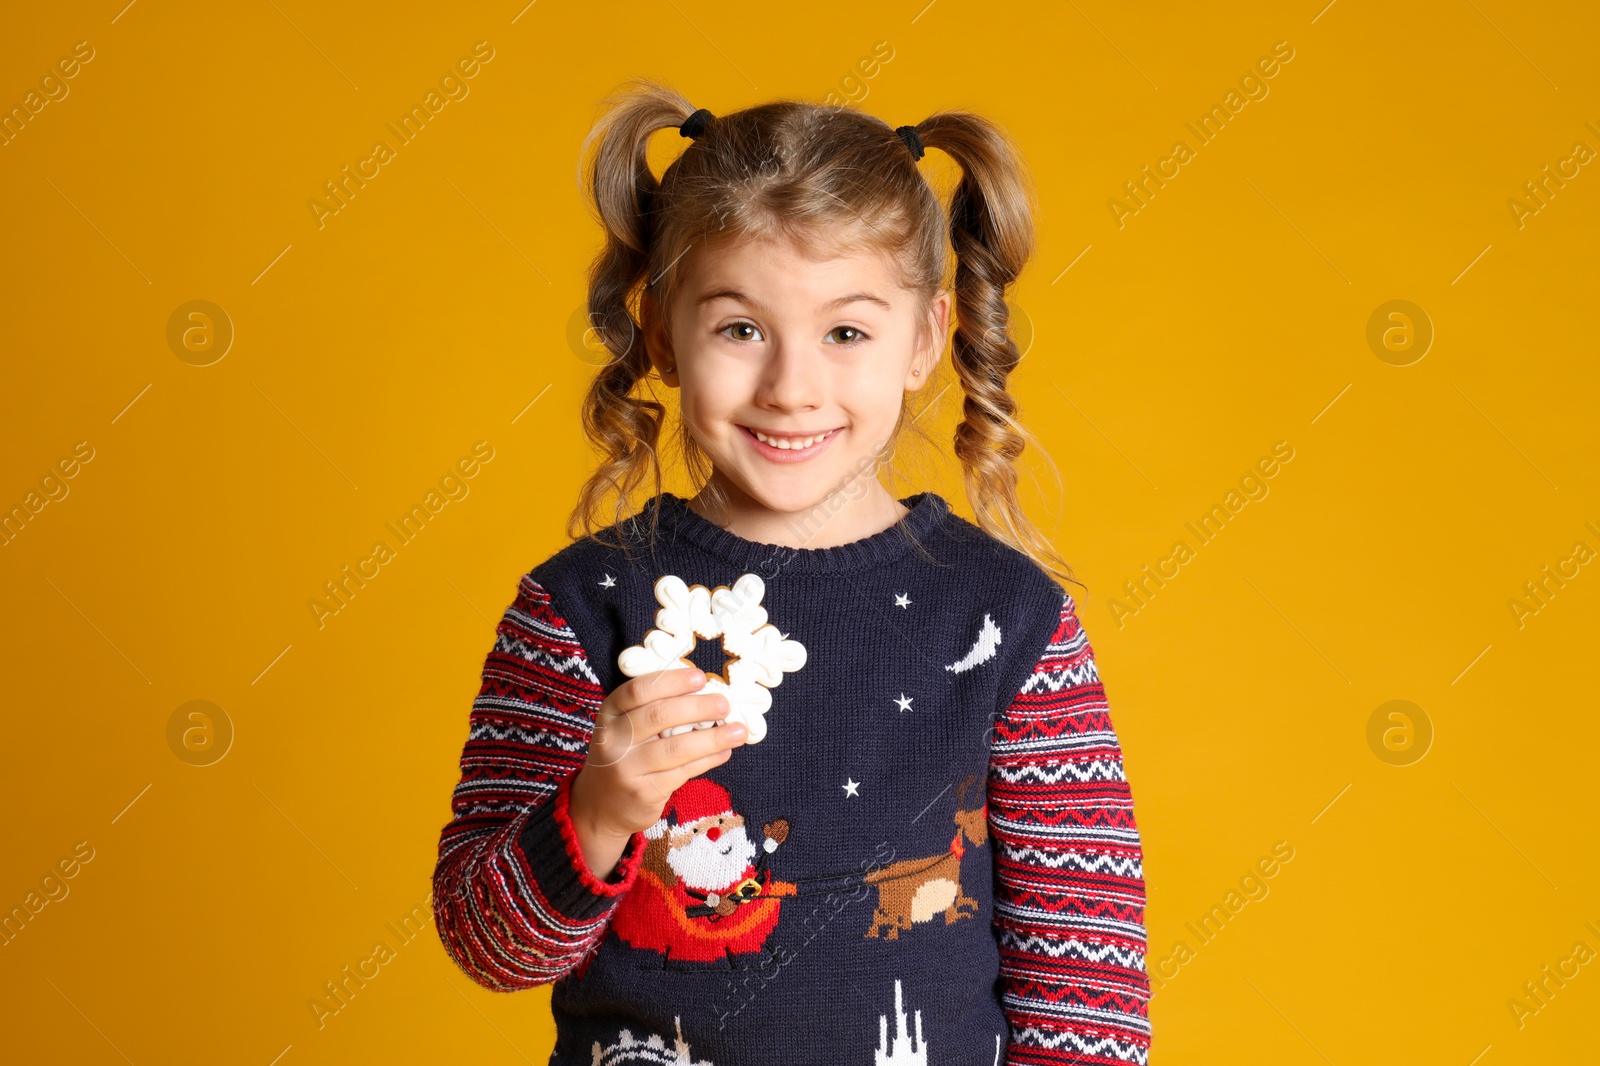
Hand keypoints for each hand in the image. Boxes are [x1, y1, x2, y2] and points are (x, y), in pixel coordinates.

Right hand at [568, 666, 748, 844]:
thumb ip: (654, 709)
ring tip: (739, 731)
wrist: (601, 805)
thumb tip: (705, 692)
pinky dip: (708, 759)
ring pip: (676, 748)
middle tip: (725, 704)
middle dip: (698, 707)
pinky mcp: (644, 792)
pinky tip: (724, 751)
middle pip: (658, 716)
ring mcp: (627, 769)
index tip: (701, 677)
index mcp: (610, 714)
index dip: (671, 681)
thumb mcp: (625, 727)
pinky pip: (684, 772)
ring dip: (712, 737)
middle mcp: (614, 740)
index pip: (638, 690)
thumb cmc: (624, 755)